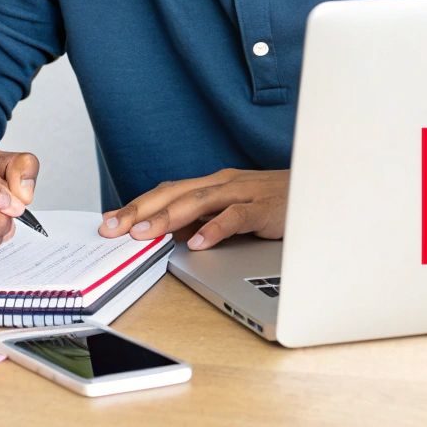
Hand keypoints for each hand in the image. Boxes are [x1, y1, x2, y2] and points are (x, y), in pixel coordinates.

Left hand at [99, 168, 287, 250]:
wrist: (318, 192)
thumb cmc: (273, 203)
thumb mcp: (231, 211)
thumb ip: (203, 221)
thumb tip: (167, 238)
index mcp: (211, 184)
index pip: (166, 191)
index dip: (135, 205)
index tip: (107, 221)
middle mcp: (222, 183)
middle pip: (173, 193)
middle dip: (139, 210)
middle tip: (112, 228)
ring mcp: (243, 193)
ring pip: (198, 202)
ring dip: (168, 218)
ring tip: (144, 235)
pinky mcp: (263, 207)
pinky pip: (236, 217)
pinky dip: (216, 229)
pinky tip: (200, 243)